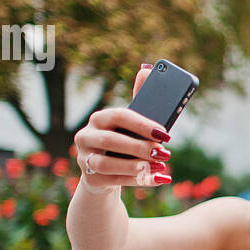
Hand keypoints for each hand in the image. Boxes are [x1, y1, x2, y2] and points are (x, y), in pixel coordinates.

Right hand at [72, 65, 173, 191]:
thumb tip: (147, 69)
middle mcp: (86, 136)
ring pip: (108, 164)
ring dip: (137, 166)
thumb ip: (139, 100)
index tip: (165, 133)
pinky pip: (113, 180)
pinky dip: (137, 181)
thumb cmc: (123, 142)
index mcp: (98, 119)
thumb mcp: (131, 123)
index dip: (142, 124)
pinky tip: (158, 179)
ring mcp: (84, 158)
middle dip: (140, 147)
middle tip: (164, 153)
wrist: (104, 172)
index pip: (119, 116)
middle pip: (112, 141)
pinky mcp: (90, 179)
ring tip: (160, 168)